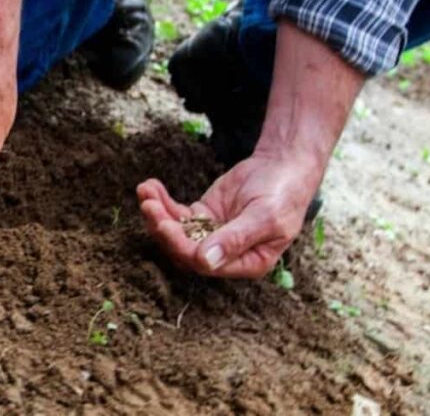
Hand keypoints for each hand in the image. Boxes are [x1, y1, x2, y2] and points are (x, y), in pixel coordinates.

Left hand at [136, 149, 322, 277]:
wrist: (283, 166)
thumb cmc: (283, 194)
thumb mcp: (264, 217)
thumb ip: (235, 239)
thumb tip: (205, 262)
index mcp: (246, 263)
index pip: (205, 264)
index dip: (181, 246)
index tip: (165, 224)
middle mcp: (225, 254)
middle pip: (184, 250)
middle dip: (163, 228)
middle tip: (148, 205)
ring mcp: (211, 234)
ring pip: (176, 232)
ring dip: (157, 213)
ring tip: (145, 191)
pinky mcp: (203, 215)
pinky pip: (177, 214)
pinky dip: (162, 201)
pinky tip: (150, 186)